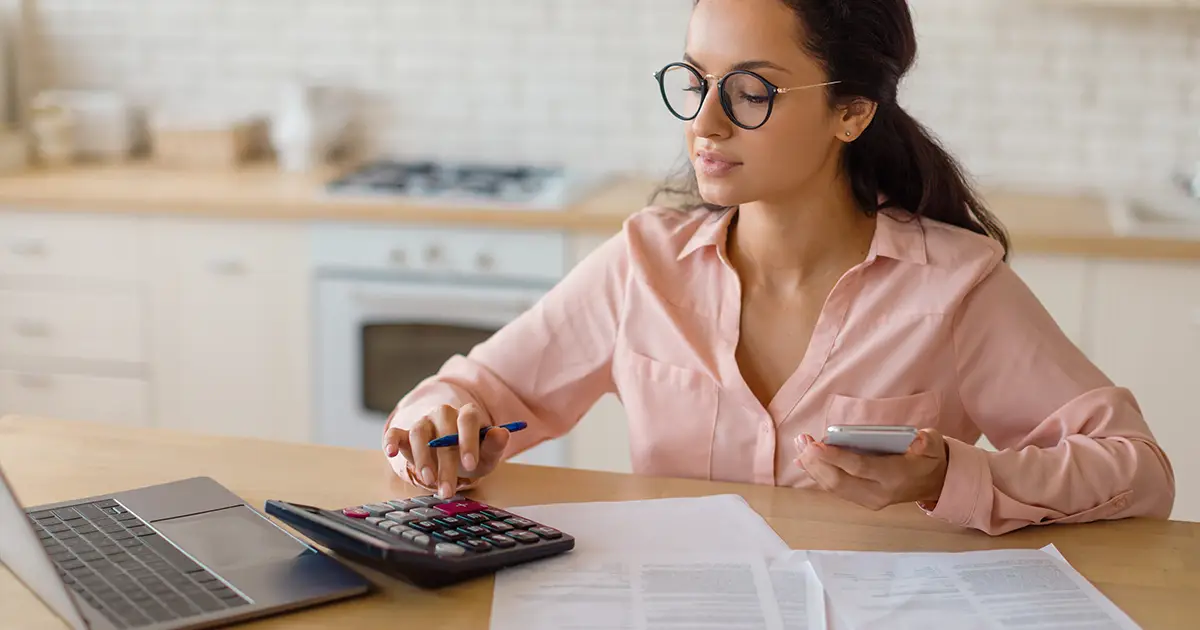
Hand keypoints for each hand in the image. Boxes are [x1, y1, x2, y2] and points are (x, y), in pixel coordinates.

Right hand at [383, 403, 510, 498]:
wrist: (453, 458)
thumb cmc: (471, 454)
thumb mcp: (487, 455)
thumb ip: (495, 445)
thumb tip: (502, 433)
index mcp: (466, 415)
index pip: (467, 418)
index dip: (468, 440)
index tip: (470, 464)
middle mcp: (443, 414)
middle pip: (443, 431)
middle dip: (446, 463)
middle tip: (448, 489)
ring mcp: (423, 422)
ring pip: (419, 433)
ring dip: (422, 459)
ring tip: (428, 481)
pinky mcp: (405, 434)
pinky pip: (395, 433)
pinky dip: (390, 441)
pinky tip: (390, 452)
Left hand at [794, 429, 948, 510]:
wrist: (936, 483)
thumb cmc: (929, 458)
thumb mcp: (932, 444)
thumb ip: (924, 440)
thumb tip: (912, 438)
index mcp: (895, 477)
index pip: (860, 467)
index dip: (835, 457)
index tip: (815, 445)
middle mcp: (879, 493)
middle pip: (839, 481)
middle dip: (816, 461)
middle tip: (802, 441)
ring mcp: (869, 500)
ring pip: (834, 487)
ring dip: (813, 467)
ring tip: (800, 446)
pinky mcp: (862, 500)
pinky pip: (835, 489)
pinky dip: (818, 475)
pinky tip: (804, 461)